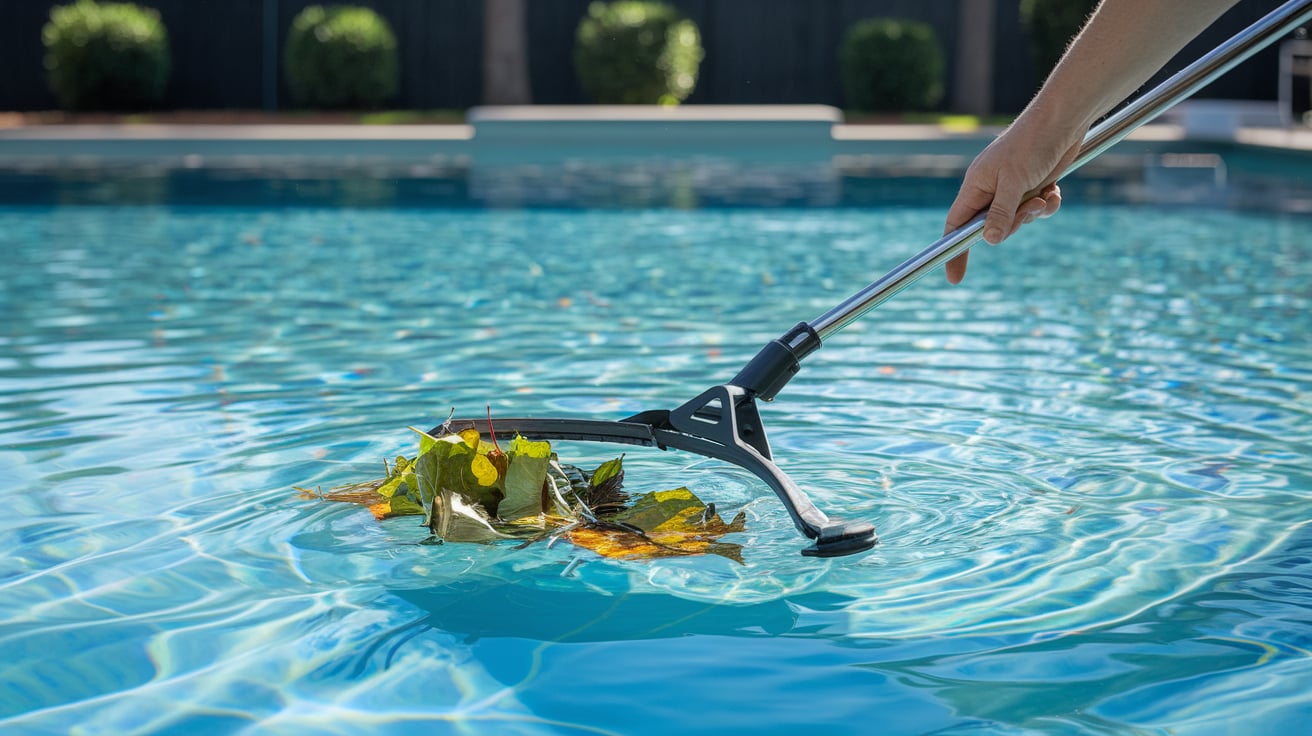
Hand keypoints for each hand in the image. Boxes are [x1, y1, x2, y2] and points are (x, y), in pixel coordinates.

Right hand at [942, 118, 1083, 283]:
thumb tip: (989, 241)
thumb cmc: (1031, 144)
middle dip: (1013, 224)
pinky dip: (1047, 205)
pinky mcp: (1033, 185)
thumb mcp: (1013, 182)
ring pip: (1017, 219)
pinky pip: (1036, 209)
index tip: (954, 278)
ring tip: (1044, 195)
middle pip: (992, 227)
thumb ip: (1000, 213)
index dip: (954, 252)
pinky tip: (1055, 190)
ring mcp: (1012, 188)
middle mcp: (990, 189)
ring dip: (1033, 213)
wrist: (1062, 120)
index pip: (956, 226)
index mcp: (975, 186)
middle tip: (1029, 208)